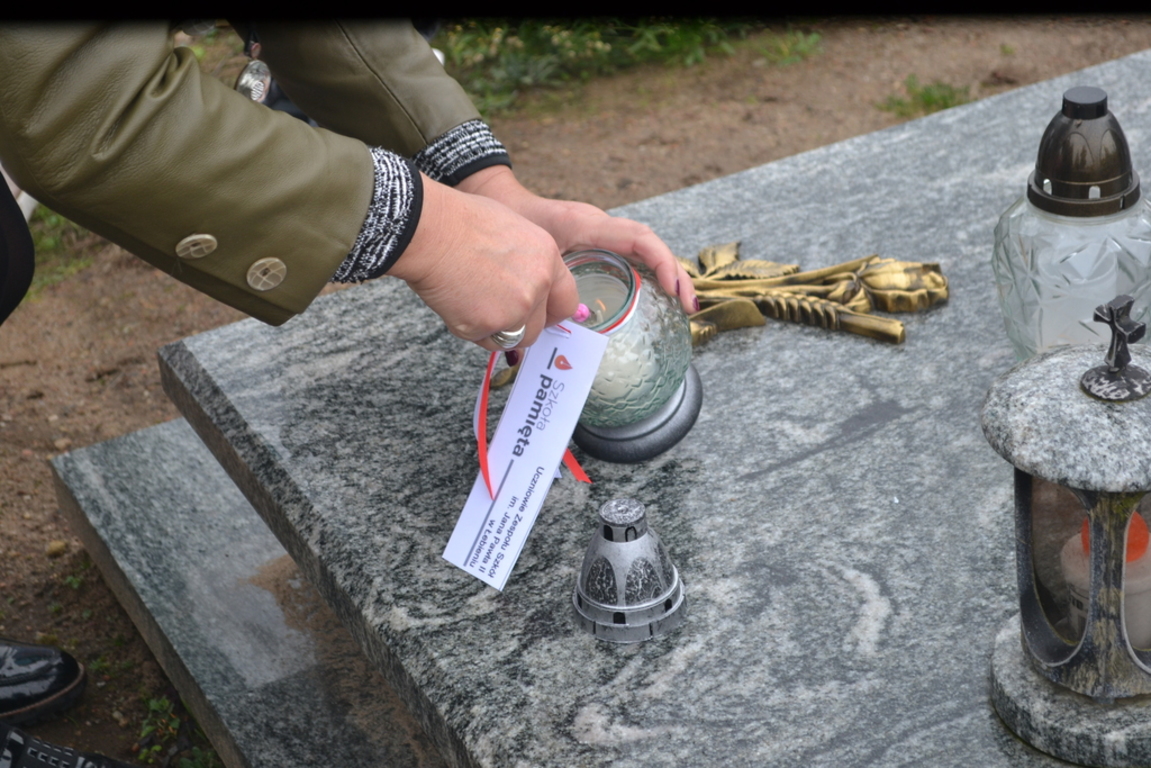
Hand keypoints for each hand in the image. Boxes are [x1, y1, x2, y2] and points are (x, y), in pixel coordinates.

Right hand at [388, 174, 578, 350]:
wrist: (431, 230)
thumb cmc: (463, 222)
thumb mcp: (514, 232)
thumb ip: (530, 263)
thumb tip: (532, 286)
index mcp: (548, 259)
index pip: (565, 301)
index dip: (549, 312)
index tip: (538, 315)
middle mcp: (537, 287)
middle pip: (538, 327)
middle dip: (519, 324)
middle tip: (495, 309)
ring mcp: (513, 309)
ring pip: (513, 339)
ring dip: (496, 330)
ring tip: (473, 302)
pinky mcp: (486, 325)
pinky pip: (483, 339)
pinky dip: (470, 328)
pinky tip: (456, 302)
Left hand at [456, 166, 697, 313]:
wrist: (502, 201)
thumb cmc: (515, 222)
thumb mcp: (528, 255)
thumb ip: (533, 293)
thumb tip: (536, 343)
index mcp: (589, 225)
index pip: (639, 238)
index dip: (662, 262)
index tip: (675, 290)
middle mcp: (602, 227)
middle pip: (650, 246)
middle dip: (674, 274)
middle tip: (689, 307)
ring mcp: (601, 234)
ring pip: (644, 251)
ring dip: (666, 275)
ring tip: (682, 306)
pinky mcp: (596, 243)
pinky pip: (630, 255)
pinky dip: (648, 273)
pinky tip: (657, 298)